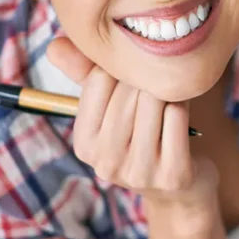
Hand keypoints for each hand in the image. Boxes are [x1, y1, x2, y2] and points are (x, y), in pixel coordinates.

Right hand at [47, 37, 217, 208]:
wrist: (180, 192)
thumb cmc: (144, 137)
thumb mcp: (113, 110)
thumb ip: (86, 74)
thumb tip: (54, 45)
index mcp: (84, 143)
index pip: (99, 79)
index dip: (123, 65)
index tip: (137, 68)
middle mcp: (106, 162)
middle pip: (128, 91)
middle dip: (149, 78)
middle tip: (161, 78)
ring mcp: (139, 172)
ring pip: (155, 101)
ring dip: (168, 90)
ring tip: (171, 95)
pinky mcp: (172, 175)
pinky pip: (178, 117)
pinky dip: (183, 106)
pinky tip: (182, 115)